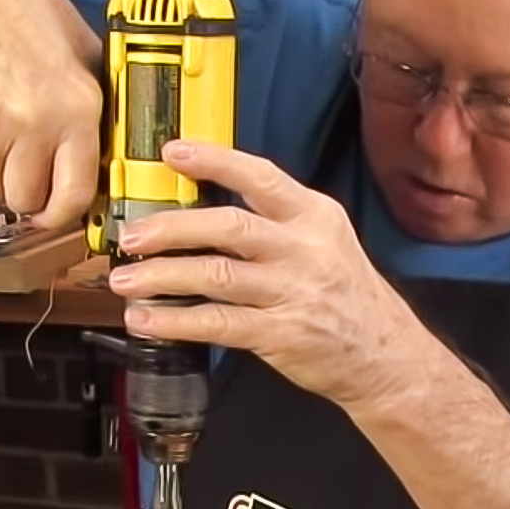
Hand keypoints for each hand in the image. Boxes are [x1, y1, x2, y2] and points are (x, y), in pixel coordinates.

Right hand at [0, 0, 102, 233]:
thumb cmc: (27, 8)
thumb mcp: (83, 54)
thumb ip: (95, 108)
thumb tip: (104, 159)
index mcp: (76, 109)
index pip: (73, 196)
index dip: (64, 215)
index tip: (57, 212)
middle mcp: (31, 122)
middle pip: (26, 199)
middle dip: (27, 194)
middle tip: (25, 171)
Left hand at [107, 140, 434, 410]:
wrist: (384, 356)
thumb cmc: (346, 298)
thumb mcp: (326, 242)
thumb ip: (275, 223)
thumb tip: (203, 211)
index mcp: (315, 216)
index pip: (260, 177)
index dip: (214, 161)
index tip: (173, 152)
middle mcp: (305, 249)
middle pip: (228, 226)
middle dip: (172, 228)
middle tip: (133, 236)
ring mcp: (293, 291)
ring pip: (215, 275)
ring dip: (162, 276)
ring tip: (125, 280)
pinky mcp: (281, 333)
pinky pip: (217, 323)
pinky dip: (175, 320)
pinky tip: (146, 319)